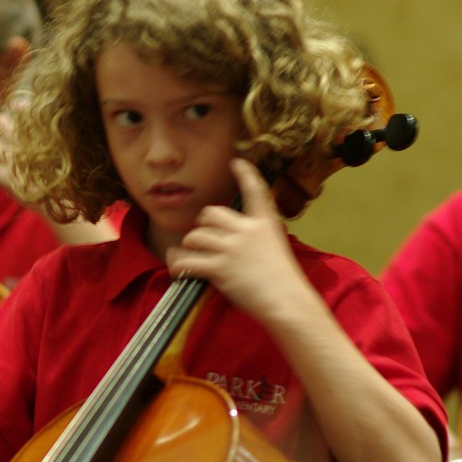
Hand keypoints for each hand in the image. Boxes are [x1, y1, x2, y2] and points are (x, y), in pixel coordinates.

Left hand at [166, 158, 309, 319]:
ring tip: (187, 254)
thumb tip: (238, 240)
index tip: (237, 162)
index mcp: (264, 223)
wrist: (286, 300)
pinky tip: (176, 266)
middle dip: (202, 224)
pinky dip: (178, 263)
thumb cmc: (284, 281)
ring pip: (196, 236)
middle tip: (202, 237)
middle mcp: (246, 230)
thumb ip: (258, 238)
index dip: (245, 174)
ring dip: (188, 245)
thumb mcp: (276, 248)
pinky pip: (188, 260)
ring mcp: (232, 248)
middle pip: (211, 214)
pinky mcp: (220, 268)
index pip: (255, 191)